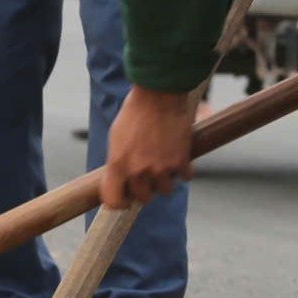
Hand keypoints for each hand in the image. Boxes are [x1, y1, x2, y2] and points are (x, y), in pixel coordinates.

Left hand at [101, 85, 198, 209]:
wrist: (159, 94)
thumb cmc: (135, 112)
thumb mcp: (116, 137)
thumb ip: (118, 161)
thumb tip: (121, 178)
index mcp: (117, 164)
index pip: (113, 201)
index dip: (119, 203)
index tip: (124, 200)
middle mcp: (138, 171)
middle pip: (143, 198)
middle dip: (145, 190)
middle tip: (147, 177)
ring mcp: (161, 168)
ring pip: (164, 190)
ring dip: (164, 180)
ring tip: (163, 163)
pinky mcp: (181, 162)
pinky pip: (184, 178)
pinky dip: (183, 170)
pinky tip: (178, 157)